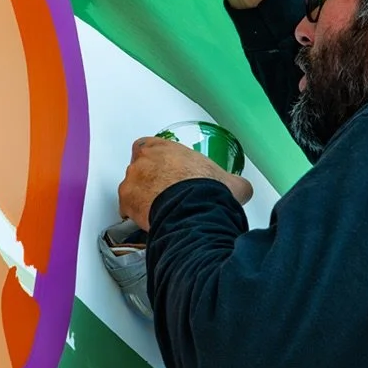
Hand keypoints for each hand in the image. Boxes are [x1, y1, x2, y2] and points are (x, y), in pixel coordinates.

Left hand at [118, 136, 252, 230]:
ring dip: (140, 197)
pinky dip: (134, 215)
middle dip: (148, 179)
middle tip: (162, 193)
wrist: (194, 208)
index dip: (154, 159)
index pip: (148, 145)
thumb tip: (242, 188)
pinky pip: (126, 208)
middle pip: (138, 166)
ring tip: (156, 211)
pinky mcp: (127, 199)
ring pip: (130, 187)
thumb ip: (232, 181)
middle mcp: (145, 159)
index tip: (162, 170)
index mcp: (165, 147)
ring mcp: (133, 179)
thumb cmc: (207, 190)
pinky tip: (148, 222)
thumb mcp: (229, 181)